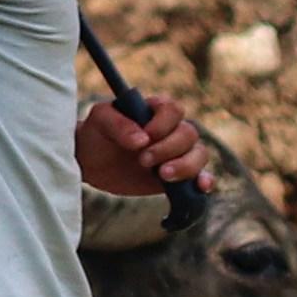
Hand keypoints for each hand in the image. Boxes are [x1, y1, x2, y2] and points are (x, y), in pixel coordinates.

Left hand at [80, 91, 205, 197]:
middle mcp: (172, 129)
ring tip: (162, 176)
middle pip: (189, 134)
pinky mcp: (178, 176)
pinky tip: (200, 187)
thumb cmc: (97, 134)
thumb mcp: (100, 121)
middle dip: (168, 149)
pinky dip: (204, 181)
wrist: (92, 163)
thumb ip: (118, 124)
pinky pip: (201, 177)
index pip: (174, 110)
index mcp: (156, 110)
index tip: (145, 137)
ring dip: (185, 166)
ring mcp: (177, 153)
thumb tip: (142, 140)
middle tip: (143, 161)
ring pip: (199, 154)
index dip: (163, 125)